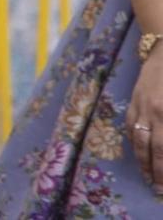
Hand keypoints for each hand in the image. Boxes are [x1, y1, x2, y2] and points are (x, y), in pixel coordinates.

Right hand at [129, 53, 162, 194]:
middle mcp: (153, 112)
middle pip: (152, 148)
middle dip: (154, 170)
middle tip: (157, 188)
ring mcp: (140, 105)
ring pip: (138, 138)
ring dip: (141, 160)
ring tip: (146, 176)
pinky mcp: (133, 99)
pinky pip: (130, 124)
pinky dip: (133, 140)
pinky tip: (137, 150)